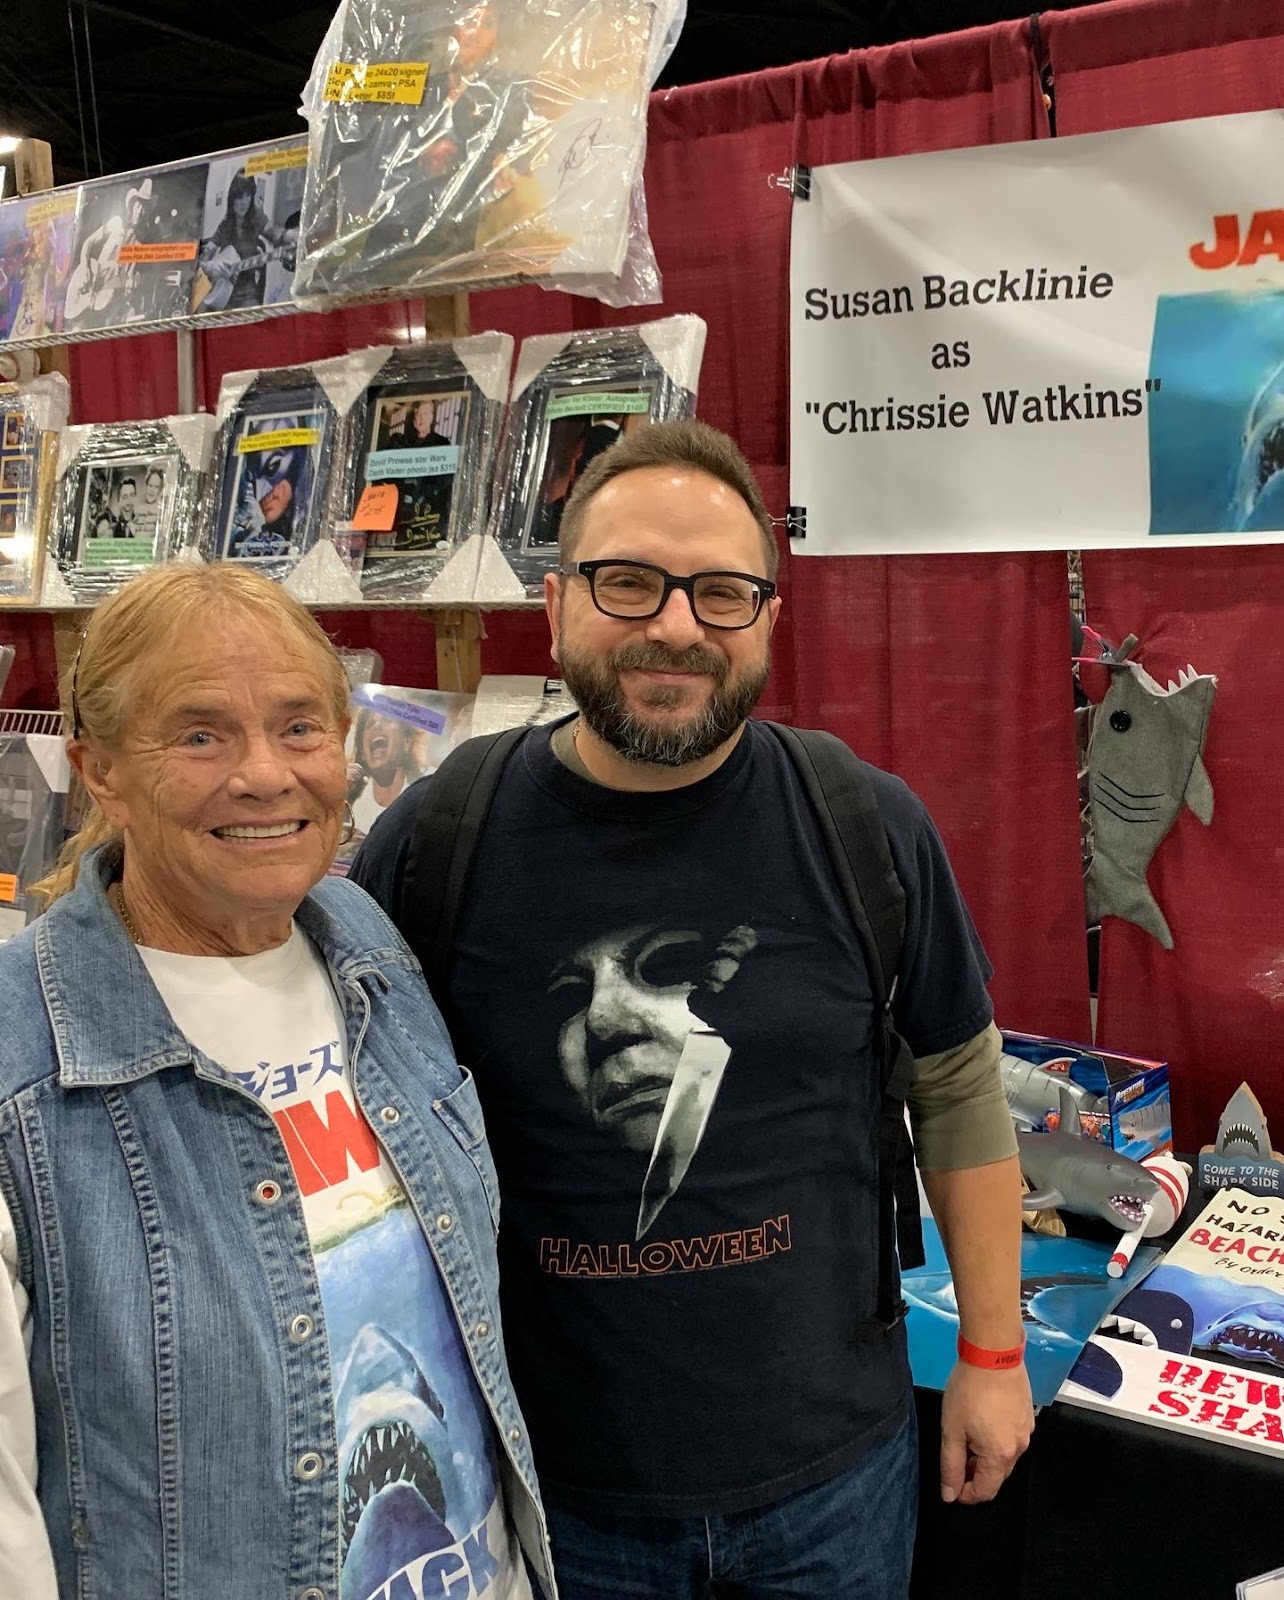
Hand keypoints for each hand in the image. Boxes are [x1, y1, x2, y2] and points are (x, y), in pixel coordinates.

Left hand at [939, 1361, 1032, 1504]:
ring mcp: (1027, 1431)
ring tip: (967, 1436)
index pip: (986, 1492)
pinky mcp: (1028, 1415)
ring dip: (986, 1457)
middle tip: (956, 1457)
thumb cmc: (968, 1390)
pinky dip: (997, 1440)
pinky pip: (1012, 1439)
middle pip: (998, 1476)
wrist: (994, 1352)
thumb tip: (950, 1496)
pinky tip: (983, 1422)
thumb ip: (950, 1466)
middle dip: (976, 1474)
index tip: (951, 1485)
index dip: (967, 1495)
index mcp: (1000, 1456)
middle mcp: (1020, 1448)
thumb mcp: (951, 1429)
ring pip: (1006, 1457)